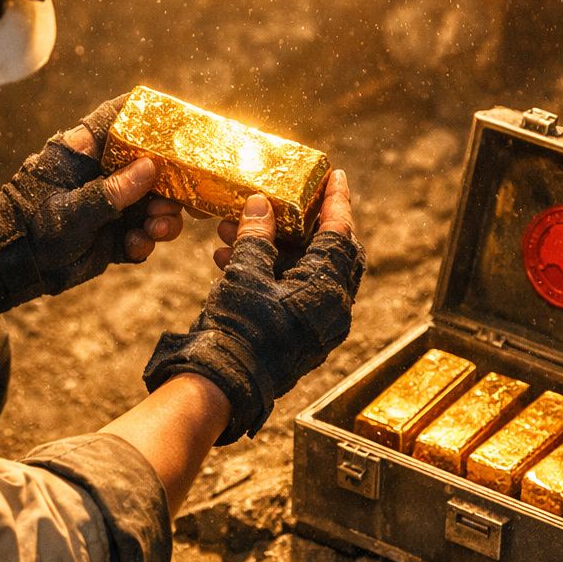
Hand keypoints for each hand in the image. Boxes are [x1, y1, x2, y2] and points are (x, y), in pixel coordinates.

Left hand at [0, 95, 183, 313]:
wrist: (14, 266)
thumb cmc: (33, 224)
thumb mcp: (73, 208)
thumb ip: (112, 191)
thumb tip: (151, 167)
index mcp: (86, 153)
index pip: (119, 119)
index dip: (149, 116)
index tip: (176, 125)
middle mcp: (103, 175)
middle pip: (151, 168)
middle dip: (168, 187)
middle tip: (171, 203)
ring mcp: (110, 206)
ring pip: (151, 205)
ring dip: (162, 218)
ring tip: (156, 230)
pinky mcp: (112, 236)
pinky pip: (140, 235)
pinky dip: (144, 242)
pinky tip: (136, 246)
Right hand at [142, 170, 362, 444]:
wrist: (222, 385)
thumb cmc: (239, 330)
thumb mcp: (245, 274)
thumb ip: (257, 237)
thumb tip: (262, 205)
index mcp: (328, 291)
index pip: (340, 234)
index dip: (336, 201)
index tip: (336, 176)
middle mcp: (331, 308)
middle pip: (328, 252)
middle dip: (304, 224)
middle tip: (289, 200)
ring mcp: (316, 325)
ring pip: (302, 272)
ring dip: (272, 246)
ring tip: (234, 228)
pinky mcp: (297, 335)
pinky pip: (289, 292)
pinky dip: (266, 271)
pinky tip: (228, 257)